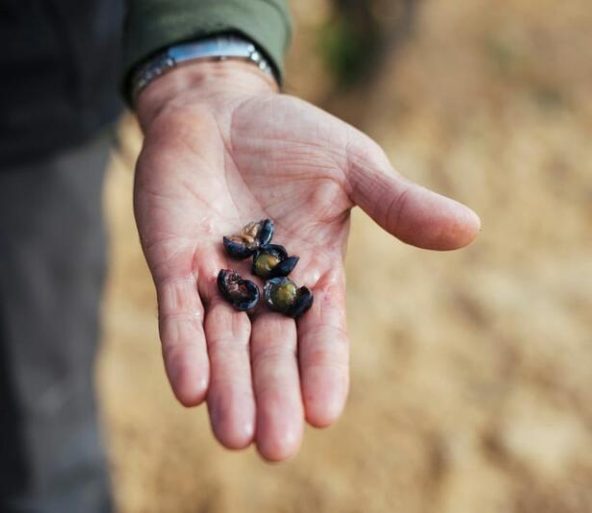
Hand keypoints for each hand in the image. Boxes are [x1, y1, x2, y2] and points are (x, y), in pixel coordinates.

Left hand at [133, 61, 478, 460]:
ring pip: (222, 344)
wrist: (218, 109)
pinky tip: (190, 388)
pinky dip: (183, 348)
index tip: (325, 413)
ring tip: (232, 435)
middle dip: (272, 397)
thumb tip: (471, 227)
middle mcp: (265, 288)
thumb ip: (398, 203)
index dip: (323, 370)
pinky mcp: (174, 264)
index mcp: (314, 272)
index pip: (321, 332)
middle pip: (270, 351)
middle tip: (275, 447)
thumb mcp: (352, 166)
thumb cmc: (291, 137)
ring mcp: (217, 278)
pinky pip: (179, 313)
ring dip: (227, 387)